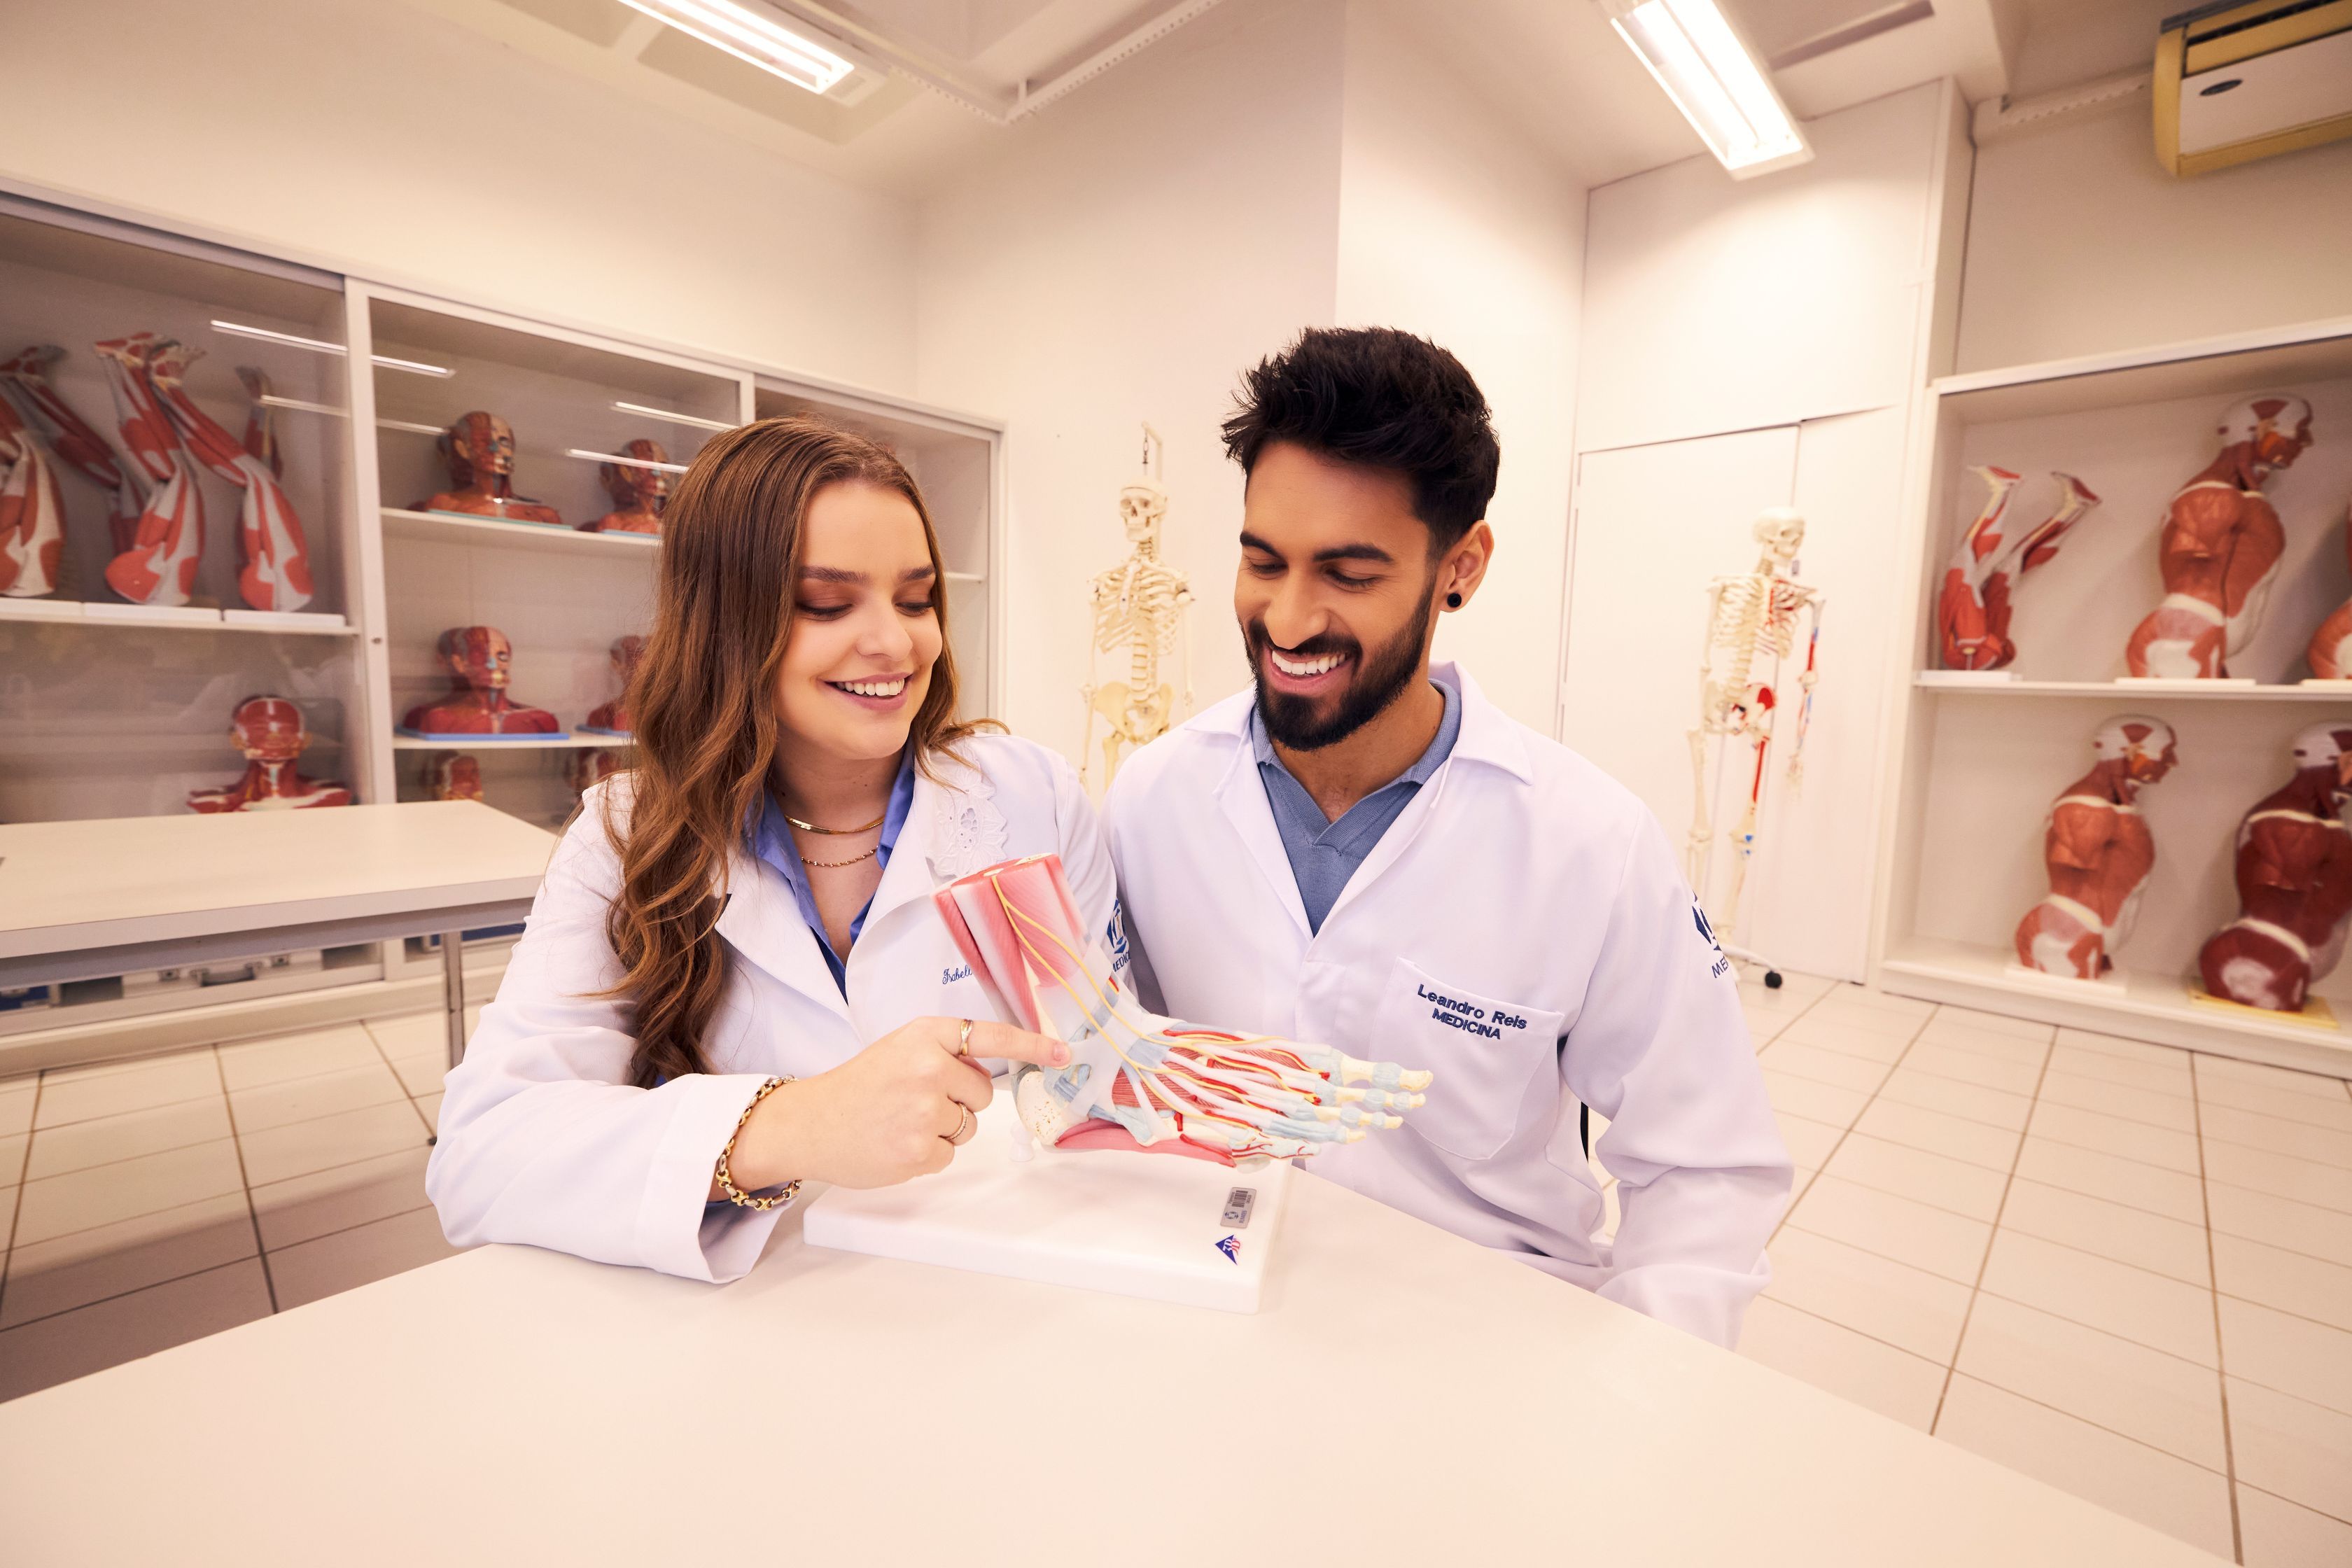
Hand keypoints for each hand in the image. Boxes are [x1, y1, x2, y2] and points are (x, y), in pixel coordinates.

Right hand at [723, 1018, 1069, 1191]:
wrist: (808, 1123)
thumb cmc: (857, 1086)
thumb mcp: (899, 1049)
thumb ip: (943, 1052)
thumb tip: (991, 1070)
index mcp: (925, 1035)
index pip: (990, 1037)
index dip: (1031, 1046)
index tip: (1062, 1053)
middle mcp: (928, 1067)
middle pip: (983, 1093)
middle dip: (958, 1100)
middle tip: (913, 1100)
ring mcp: (924, 1110)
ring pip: (967, 1126)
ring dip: (942, 1129)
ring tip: (899, 1121)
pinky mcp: (918, 1149)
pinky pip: (949, 1153)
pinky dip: (927, 1153)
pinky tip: (895, 1143)